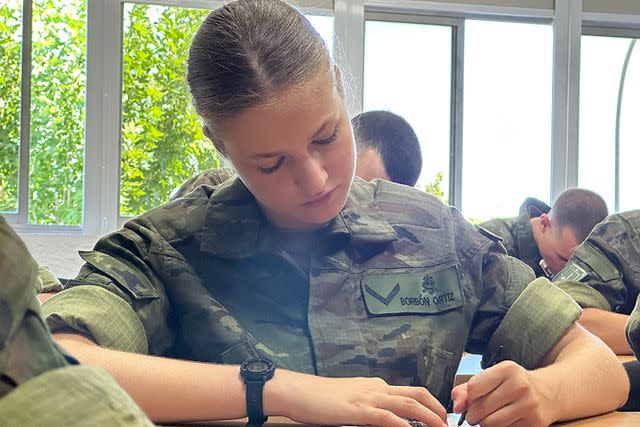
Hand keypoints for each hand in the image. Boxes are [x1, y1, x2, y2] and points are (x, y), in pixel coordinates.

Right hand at [265, 370, 447, 426]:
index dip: (430, 403)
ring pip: (409, 404)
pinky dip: (404, 425)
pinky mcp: (358, 410)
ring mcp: (369, 397)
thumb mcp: (351, 399)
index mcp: (376, 385)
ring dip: (429, 417)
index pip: (411, 391)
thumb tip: (385, 418)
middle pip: (417, 394)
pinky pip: (387, 417)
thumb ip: (369, 406)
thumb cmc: (321, 398)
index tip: (440, 417)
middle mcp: (377, 388)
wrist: (299, 392)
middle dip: (438, 409)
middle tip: (448, 425)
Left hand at [451, 361, 553, 426]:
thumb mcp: (492, 378)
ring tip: (491, 415)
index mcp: (507, 369)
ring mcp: (529, 405)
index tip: (473, 399)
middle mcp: (520, 385)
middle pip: (480, 409)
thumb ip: (467, 389)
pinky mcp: (534, 423)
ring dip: (485, 423)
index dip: (468, 398)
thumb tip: (456, 407)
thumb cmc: (512, 384)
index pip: (474, 388)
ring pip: (490, 424)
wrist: (548, 393)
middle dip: (473, 414)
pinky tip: (506, 419)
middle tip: (478, 412)